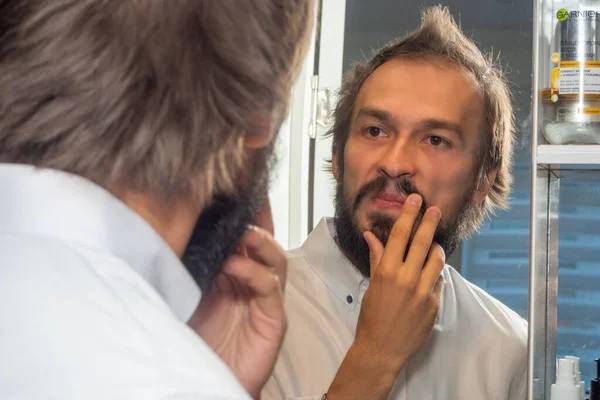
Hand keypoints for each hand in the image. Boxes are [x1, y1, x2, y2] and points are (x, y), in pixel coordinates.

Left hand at [188, 198, 287, 397]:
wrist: (205, 378)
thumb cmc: (196, 339)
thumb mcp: (187, 293)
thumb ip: (189, 266)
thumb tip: (173, 230)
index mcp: (233, 272)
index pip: (244, 235)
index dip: (243, 213)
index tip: (232, 189)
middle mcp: (252, 281)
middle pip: (264, 240)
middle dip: (256, 220)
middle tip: (239, 204)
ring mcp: (265, 299)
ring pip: (274, 258)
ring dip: (258, 242)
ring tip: (238, 234)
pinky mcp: (273, 318)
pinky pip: (269, 287)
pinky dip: (253, 272)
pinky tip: (233, 265)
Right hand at [357, 193, 444, 362]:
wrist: (382, 349)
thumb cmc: (372, 317)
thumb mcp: (372, 285)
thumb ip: (377, 259)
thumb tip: (372, 235)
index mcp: (387, 272)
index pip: (400, 236)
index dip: (409, 215)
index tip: (415, 200)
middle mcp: (407, 279)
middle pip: (423, 242)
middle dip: (430, 222)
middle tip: (435, 209)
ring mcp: (423, 292)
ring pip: (437, 259)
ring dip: (436, 248)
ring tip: (434, 244)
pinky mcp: (434, 305)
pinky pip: (439, 280)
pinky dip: (435, 273)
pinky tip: (430, 274)